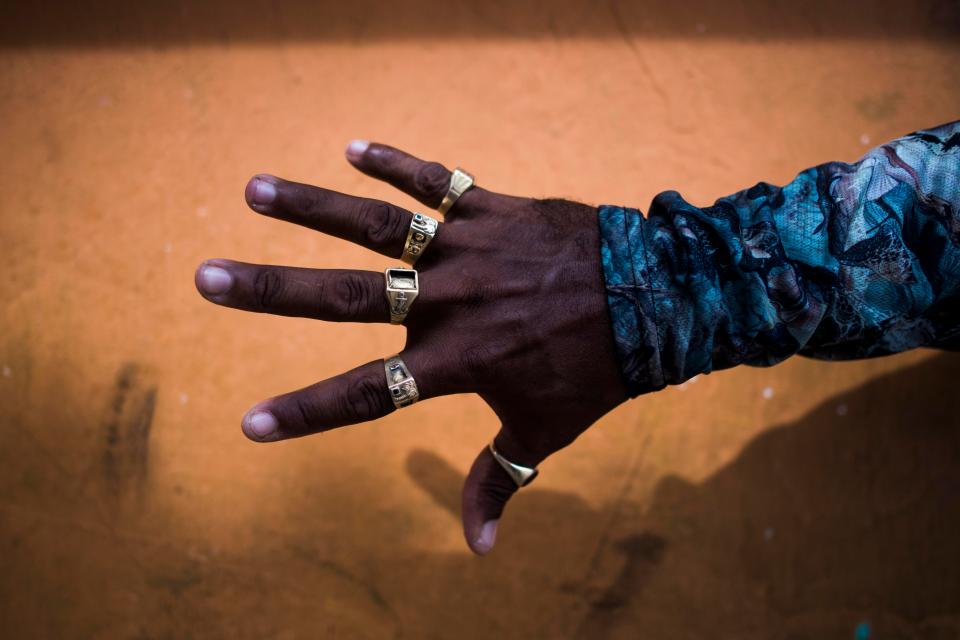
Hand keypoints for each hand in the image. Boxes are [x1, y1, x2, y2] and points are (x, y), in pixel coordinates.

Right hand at [194, 142, 628, 553]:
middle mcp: (447, 302)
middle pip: (343, 297)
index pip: (365, 393)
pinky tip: (351, 146)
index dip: (306, 412)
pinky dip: (396, 163)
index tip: (248, 424)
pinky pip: (436, 181)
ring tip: (255, 190)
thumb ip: (498, 481)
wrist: (655, 301)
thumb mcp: (544, 430)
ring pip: (376, 225)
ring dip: (312, 206)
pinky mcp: (491, 210)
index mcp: (454, 361)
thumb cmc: (596, 371)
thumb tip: (477, 551)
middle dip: (269, 291)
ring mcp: (466, 249)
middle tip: (204, 278)